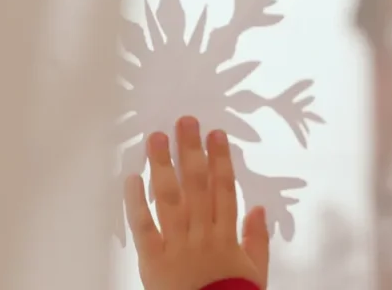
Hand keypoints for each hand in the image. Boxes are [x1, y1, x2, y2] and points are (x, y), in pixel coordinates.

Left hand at [125, 117, 268, 289]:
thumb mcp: (255, 270)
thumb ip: (257, 238)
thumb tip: (260, 207)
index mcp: (227, 235)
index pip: (224, 189)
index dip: (220, 159)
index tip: (216, 133)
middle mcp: (202, 235)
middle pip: (197, 186)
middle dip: (191, 151)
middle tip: (185, 121)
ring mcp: (177, 246)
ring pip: (171, 200)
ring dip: (163, 166)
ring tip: (156, 138)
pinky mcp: (153, 261)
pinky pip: (144, 228)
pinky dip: (136, 203)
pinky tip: (131, 179)